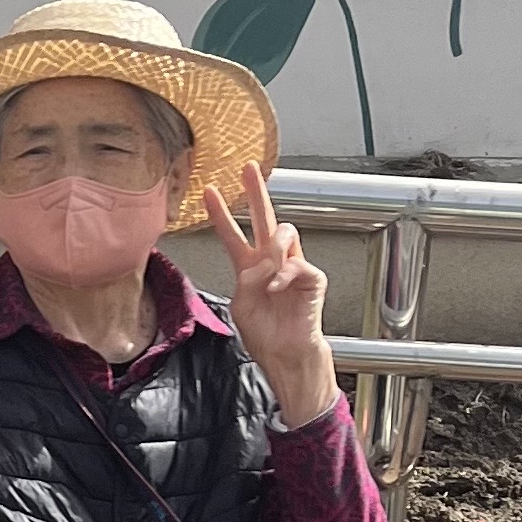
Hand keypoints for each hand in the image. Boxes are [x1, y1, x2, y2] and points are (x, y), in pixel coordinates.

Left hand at [203, 161, 336, 425]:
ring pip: (284, 233)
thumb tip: (263, 263)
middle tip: (247, 168)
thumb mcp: (242, 303)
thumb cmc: (264, 332)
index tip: (208, 191)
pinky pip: (296, 264)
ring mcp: (292, 266)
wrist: (285, 353)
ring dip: (272, 251)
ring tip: (266, 276)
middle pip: (265, 218)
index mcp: (249, 267)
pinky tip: (276, 289)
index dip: (220, 213)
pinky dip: (282, 276)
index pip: (233, 233)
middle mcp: (271, 262)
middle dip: (256, 191)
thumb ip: (247, 279)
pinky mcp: (312, 277)